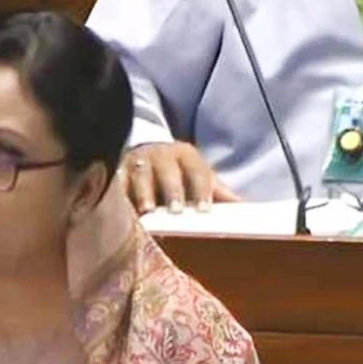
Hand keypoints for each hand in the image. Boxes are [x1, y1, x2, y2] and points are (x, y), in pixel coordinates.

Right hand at [116, 142, 239, 214]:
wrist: (145, 152)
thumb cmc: (177, 171)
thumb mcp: (198, 174)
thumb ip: (218, 191)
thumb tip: (245, 207)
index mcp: (185, 153)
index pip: (196, 170)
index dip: (201, 189)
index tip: (204, 209)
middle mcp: (160, 154)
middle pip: (167, 171)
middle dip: (172, 190)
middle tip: (176, 210)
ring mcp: (136, 161)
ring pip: (140, 176)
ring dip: (143, 194)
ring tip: (146, 211)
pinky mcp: (117, 170)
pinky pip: (118, 183)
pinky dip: (120, 195)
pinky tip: (122, 209)